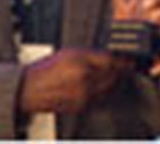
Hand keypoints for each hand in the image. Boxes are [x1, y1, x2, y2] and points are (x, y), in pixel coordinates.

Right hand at [18, 48, 132, 113]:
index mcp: (80, 64)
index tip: (130, 58)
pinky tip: (107, 85)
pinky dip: (107, 91)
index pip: (111, 62)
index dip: (124, 60)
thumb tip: (112, 57)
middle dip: (123, 70)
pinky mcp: (81, 106)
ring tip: (120, 74)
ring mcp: (82, 96)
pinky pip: (100, 98)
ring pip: (109, 88)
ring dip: (117, 81)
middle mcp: (83, 81)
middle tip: (129, 65)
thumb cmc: (47, 69)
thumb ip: (92, 55)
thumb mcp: (70, 53)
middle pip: (113, 76)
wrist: (29, 90)